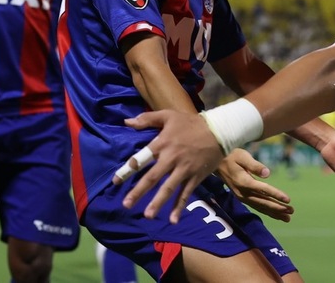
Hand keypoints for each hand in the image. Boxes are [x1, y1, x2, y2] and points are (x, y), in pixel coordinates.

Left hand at [115, 109, 224, 223]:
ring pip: (168, 188)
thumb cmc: (190, 123)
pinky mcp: (195, 177)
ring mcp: (184, 170)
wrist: (218, 131)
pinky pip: (185, 194)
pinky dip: (179, 207)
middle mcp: (171, 158)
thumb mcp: (168, 115)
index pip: (142, 158)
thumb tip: (126, 122)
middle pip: (153, 177)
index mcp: (162, 143)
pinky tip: (173, 220)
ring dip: (158, 203)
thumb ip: (147, 119)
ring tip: (147, 216)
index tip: (115, 181)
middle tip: (126, 204)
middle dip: (139, 192)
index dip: (128, 169)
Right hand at [215, 147, 292, 222]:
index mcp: (244, 182)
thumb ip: (255, 165)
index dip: (276, 194)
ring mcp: (241, 196)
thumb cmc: (231, 155)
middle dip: (278, 208)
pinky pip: (256, 206)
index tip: (288, 199)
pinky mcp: (242, 197)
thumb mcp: (243, 156)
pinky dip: (267, 211)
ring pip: (260, 207)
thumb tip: (268, 173)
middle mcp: (243, 192)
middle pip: (263, 202)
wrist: (216, 163)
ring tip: (287, 218)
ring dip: (274, 212)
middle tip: (292, 212)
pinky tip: (275, 214)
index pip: (263, 190)